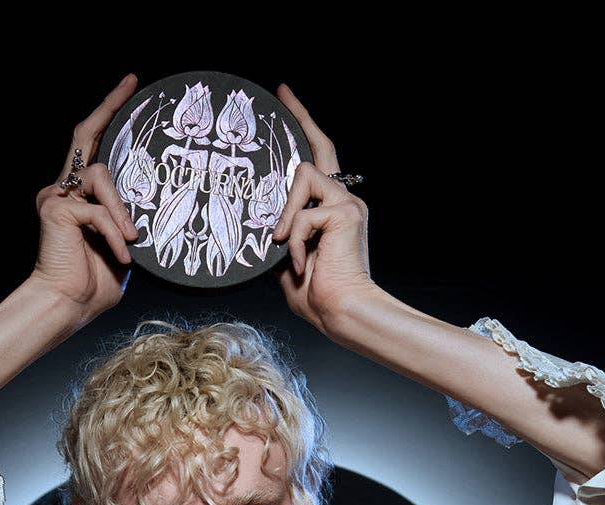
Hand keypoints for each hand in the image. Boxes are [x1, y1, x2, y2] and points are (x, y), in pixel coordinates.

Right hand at [30, 73, 140, 327]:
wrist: (67, 306)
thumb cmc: (92, 284)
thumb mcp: (122, 247)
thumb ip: (129, 223)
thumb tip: (152, 212)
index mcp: (79, 196)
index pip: (93, 147)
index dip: (110, 115)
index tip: (131, 89)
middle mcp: (62, 189)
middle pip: (84, 134)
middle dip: (109, 106)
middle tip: (133, 84)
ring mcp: (56, 196)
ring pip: (101, 176)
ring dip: (122, 209)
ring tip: (131, 238)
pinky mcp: (56, 208)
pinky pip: (98, 211)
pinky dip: (114, 233)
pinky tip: (121, 255)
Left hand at [271, 84, 375, 335]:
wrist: (341, 312)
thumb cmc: (317, 295)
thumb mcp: (286, 261)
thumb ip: (280, 236)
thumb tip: (257, 224)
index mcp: (331, 209)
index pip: (317, 161)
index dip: (303, 128)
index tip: (285, 100)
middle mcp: (344, 198)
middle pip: (319, 149)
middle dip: (300, 116)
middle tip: (281, 92)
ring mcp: (347, 203)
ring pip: (303, 176)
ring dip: (286, 212)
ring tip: (284, 243)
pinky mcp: (344, 214)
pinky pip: (303, 216)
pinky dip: (295, 242)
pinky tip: (301, 262)